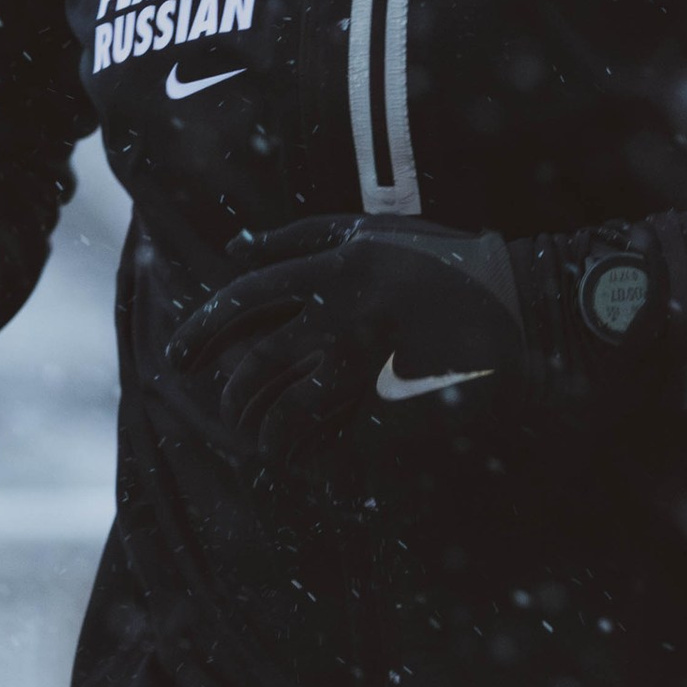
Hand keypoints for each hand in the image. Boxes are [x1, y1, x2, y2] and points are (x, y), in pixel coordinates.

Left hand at [167, 215, 525, 464]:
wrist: (509, 296)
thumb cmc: (433, 255)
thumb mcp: (363, 231)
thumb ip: (295, 237)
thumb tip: (233, 248)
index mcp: (333, 267)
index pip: (249, 298)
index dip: (205, 329)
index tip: (177, 356)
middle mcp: (345, 312)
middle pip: (262, 361)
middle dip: (231, 390)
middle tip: (221, 403)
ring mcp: (372, 358)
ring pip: (292, 407)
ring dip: (264, 429)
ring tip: (255, 435)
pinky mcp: (396, 393)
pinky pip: (335, 431)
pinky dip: (306, 447)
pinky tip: (295, 454)